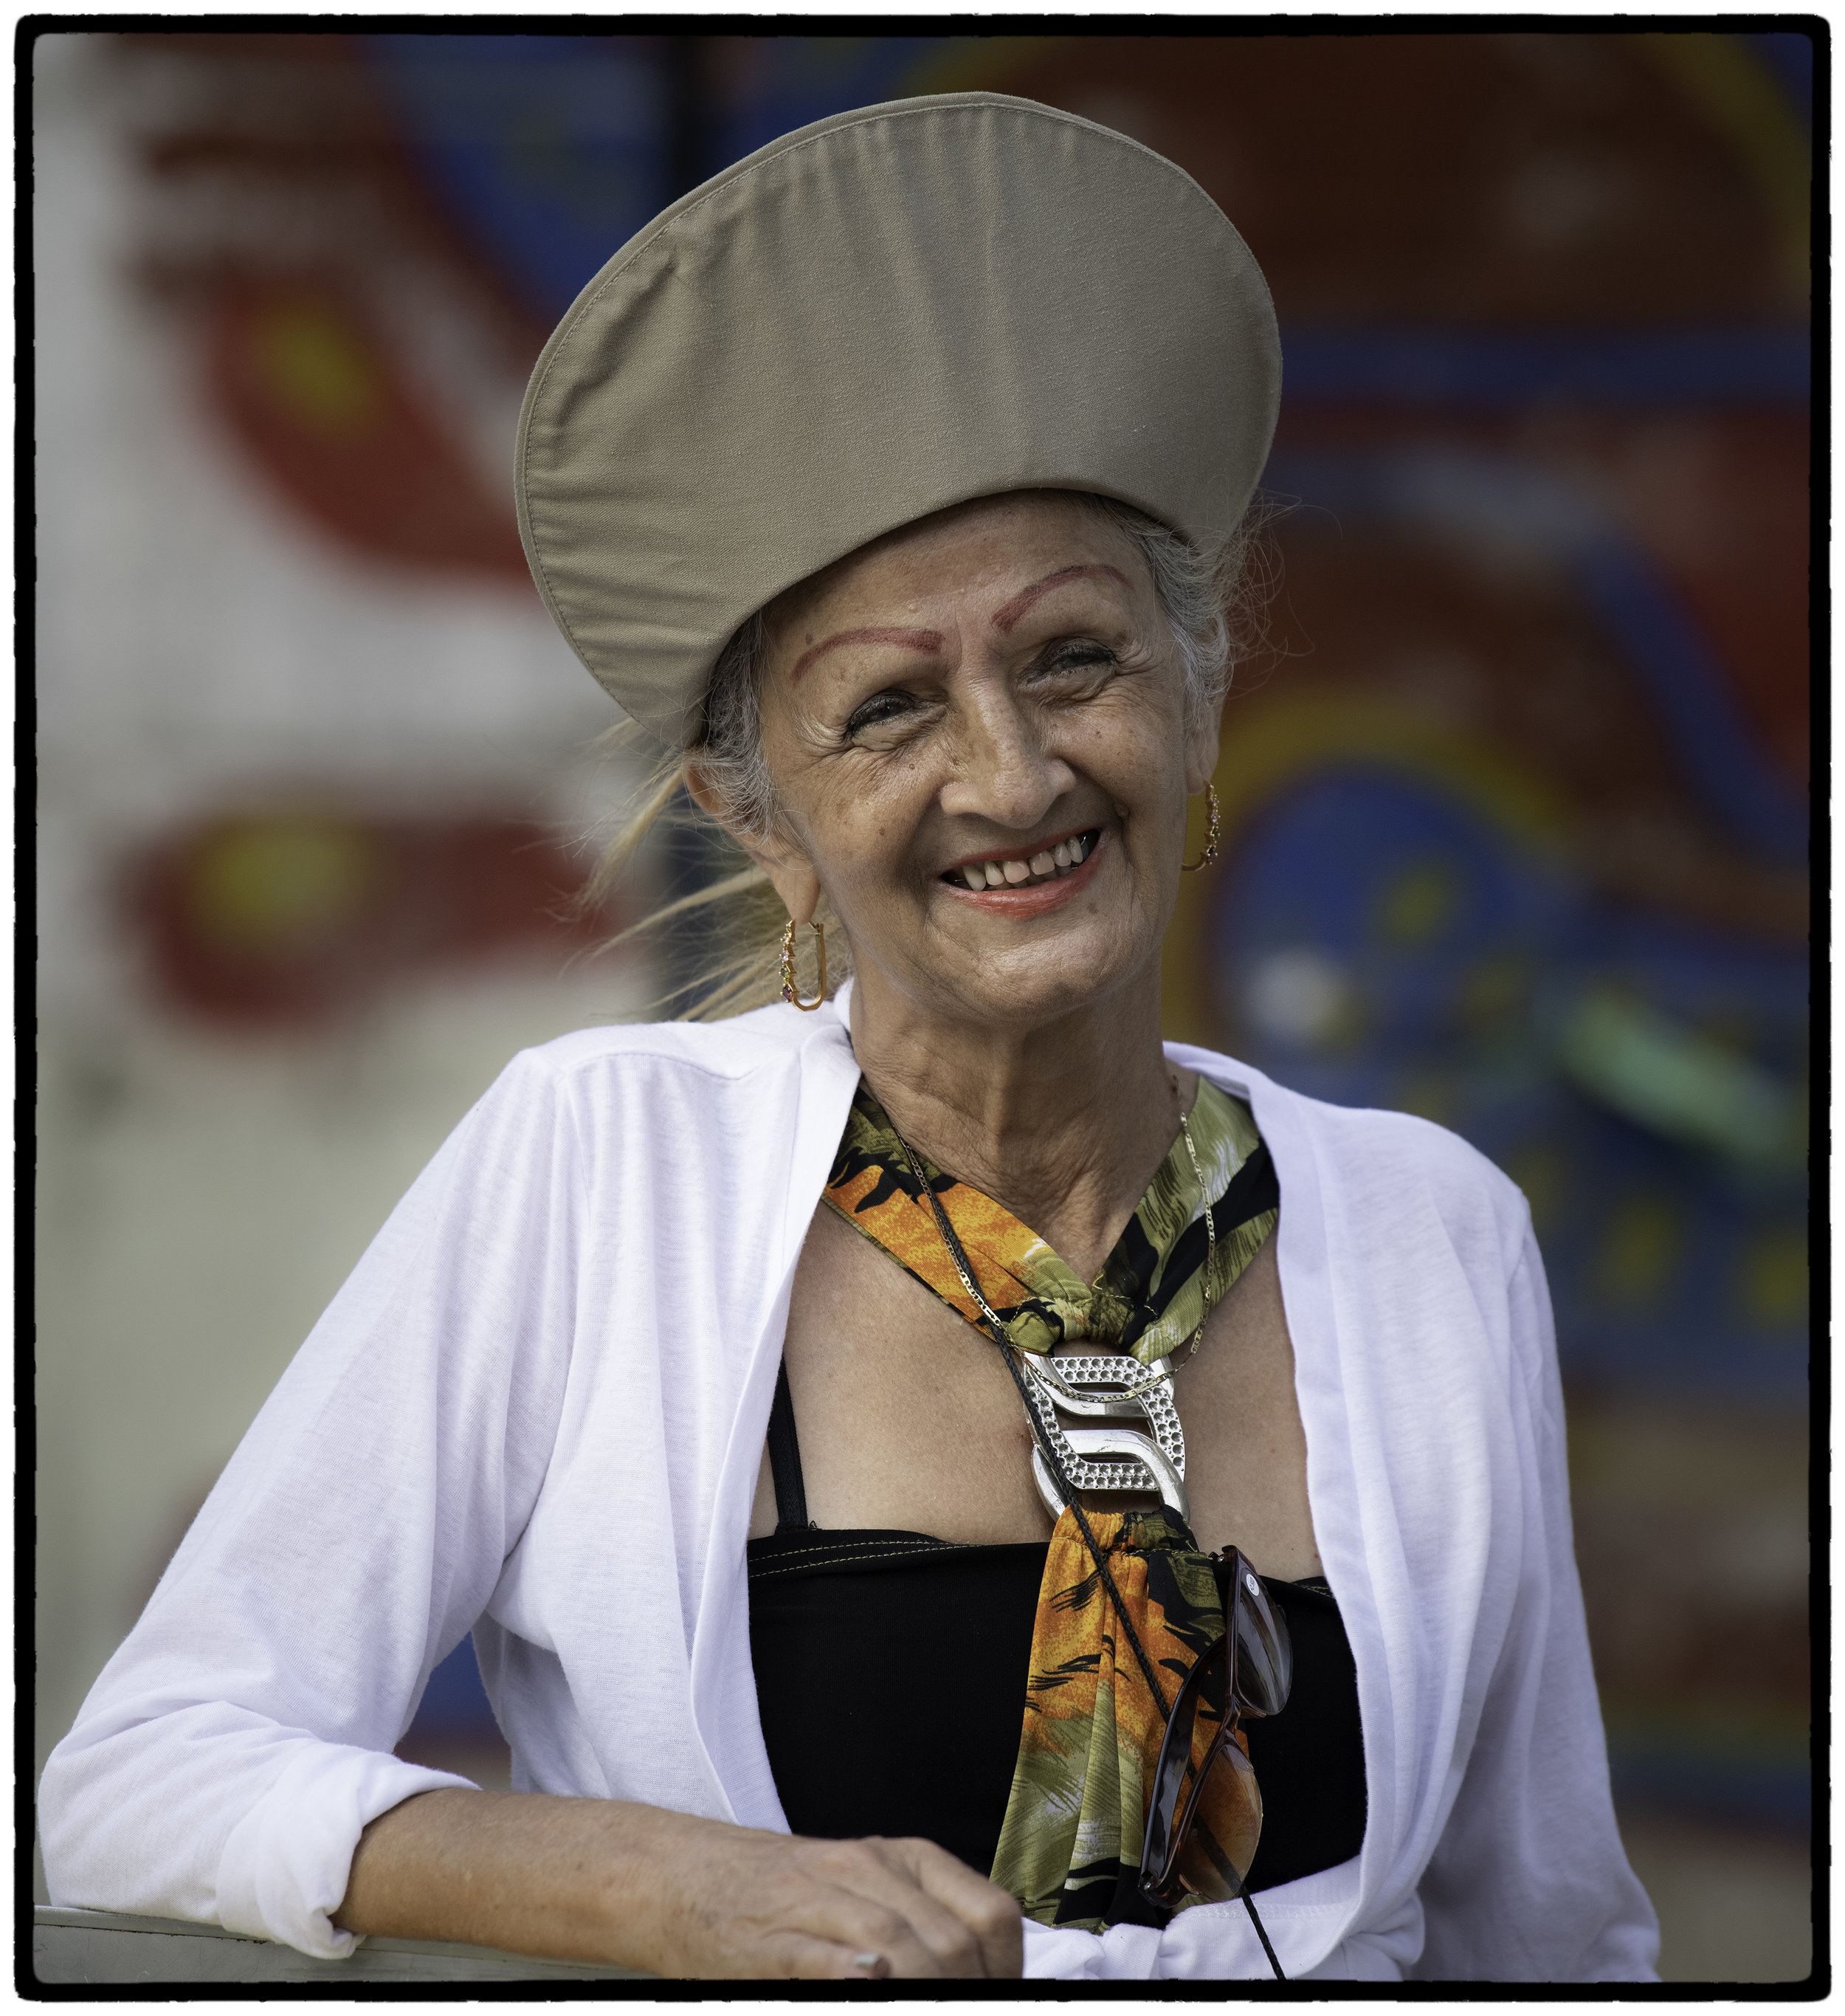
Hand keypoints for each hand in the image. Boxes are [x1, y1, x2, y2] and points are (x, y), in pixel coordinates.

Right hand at [645, 1822, 1023, 1979]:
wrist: (689, 1876)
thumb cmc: (790, 1898)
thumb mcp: (869, 1890)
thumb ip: (927, 1925)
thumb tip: (989, 1977)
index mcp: (905, 1859)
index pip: (989, 1915)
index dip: (1008, 1973)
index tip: (1002, 1999)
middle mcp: (868, 1869)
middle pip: (951, 1942)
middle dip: (967, 1995)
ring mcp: (816, 1900)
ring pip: (896, 1944)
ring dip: (924, 1990)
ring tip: (933, 2013)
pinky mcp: (768, 1938)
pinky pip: (819, 1956)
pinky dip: (853, 1975)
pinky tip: (870, 1984)